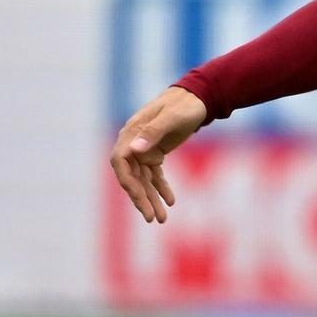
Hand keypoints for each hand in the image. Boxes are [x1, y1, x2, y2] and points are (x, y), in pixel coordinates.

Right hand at [109, 86, 208, 223]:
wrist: (197, 98)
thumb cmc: (184, 105)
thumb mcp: (172, 117)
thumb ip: (153, 131)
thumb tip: (134, 149)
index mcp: (132, 132)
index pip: (120, 162)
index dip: (127, 182)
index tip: (138, 198)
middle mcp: (133, 142)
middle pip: (132, 176)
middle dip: (141, 198)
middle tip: (152, 218)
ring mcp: (143, 149)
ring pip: (144, 180)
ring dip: (151, 199)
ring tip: (162, 219)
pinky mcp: (155, 153)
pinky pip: (154, 175)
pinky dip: (161, 189)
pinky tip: (171, 202)